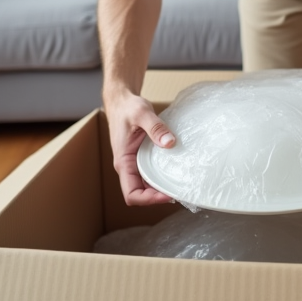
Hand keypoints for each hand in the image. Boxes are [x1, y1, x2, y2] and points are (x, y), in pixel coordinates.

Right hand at [104, 90, 176, 205]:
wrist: (121, 100)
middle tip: (180, 191)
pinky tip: (175, 171)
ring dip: (160, 188)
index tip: (167, 195)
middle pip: (140, 194)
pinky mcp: (140, 157)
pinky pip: (150, 174)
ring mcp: (133, 163)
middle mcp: (127, 166)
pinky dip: (161, 176)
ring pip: (145, 185)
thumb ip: (155, 127)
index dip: (149, 200)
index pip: (131, 194)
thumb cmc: (127, 107)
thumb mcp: (142, 113)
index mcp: (123, 161)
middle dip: (158, 196)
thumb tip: (170, 142)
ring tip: (180, 184)